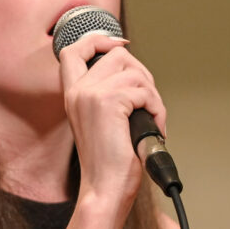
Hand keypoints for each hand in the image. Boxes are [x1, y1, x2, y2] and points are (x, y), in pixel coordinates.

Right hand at [57, 33, 166, 210]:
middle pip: (116, 55)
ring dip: (152, 95)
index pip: (74, 50)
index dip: (98, 39)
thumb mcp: (102, 123)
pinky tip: (154, 127)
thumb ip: (108, 96)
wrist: (105, 189)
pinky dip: (157, 108)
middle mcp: (78, 91)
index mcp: (72, 95)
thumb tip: (133, 73)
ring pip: (134, 72)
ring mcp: (91, 94)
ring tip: (152, 119)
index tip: (119, 43)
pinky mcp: (108, 102)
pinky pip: (144, 91)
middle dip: (142, 74)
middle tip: (148, 102)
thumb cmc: (108, 164)